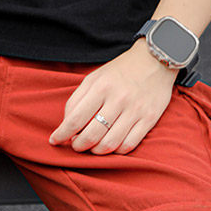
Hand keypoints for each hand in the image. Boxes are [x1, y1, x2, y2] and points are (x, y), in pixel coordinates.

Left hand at [48, 39, 179, 154]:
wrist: (156, 59)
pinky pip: (128, 145)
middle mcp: (118, 99)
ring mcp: (135, 110)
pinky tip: (111, 145)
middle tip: (76, 145)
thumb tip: (66, 125)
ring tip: (92, 147)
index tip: (54, 141)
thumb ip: (77, 99)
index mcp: (101, 87)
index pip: (75, 119)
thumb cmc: (120, 72)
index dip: (62, 134)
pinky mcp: (149, 119)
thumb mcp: (94, 77)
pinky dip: (116, 151)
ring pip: (110, 144)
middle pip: (91, 136)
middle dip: (78, 146)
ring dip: (96, 151)